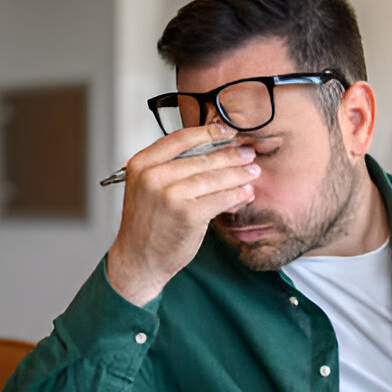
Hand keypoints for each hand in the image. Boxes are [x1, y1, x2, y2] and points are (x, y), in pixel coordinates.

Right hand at [106, 123, 259, 305]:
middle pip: (201, 158)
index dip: (208, 133)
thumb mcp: (149, 188)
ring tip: (252, 172)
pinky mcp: (187, 214)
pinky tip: (245, 192)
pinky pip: (219, 199)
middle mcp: (153, 176)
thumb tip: (213, 152)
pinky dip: (236, 194)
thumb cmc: (147, 226)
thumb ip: (172, 169)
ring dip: (238, 174)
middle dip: (230, 155)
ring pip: (213, 178)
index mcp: (142, 164)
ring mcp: (169, 195)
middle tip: (248, 153)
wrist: (138, 259)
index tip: (227, 132)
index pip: (180, 139)